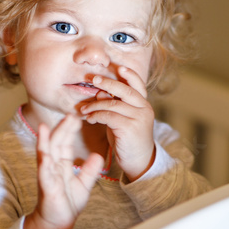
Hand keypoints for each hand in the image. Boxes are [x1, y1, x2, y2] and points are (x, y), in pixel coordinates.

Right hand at [24, 114, 103, 228]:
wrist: (58, 223)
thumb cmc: (67, 203)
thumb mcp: (84, 184)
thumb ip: (90, 170)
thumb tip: (98, 155)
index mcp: (62, 164)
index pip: (65, 142)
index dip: (71, 129)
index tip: (79, 115)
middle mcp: (52, 166)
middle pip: (56, 143)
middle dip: (62, 128)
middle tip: (71, 113)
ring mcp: (47, 175)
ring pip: (45, 154)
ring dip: (46, 140)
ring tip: (47, 126)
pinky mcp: (46, 187)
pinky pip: (43, 173)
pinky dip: (44, 163)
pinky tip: (44, 155)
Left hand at [80, 65, 155, 180]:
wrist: (139, 161)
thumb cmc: (128, 139)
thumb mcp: (124, 119)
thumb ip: (115, 105)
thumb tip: (100, 92)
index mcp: (144, 105)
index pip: (139, 85)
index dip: (130, 75)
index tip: (119, 67)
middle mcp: (144, 109)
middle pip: (125, 90)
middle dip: (108, 82)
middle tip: (94, 79)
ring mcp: (138, 118)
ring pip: (113, 103)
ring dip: (95, 105)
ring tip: (84, 109)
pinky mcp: (129, 128)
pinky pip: (108, 116)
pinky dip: (96, 115)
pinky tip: (89, 119)